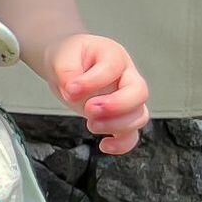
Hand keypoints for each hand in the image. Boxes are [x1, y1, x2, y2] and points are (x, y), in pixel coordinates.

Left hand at [46, 33, 148, 153]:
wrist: (66, 66)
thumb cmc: (68, 58)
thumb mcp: (61, 56)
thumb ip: (66, 70)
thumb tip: (72, 90)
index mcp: (113, 55)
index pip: (113, 67)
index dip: (92, 81)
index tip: (70, 89)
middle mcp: (127, 77)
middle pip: (139, 93)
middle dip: (116, 105)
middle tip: (89, 109)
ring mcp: (127, 99)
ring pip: (139, 116)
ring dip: (117, 125)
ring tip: (90, 124)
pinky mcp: (119, 117)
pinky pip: (132, 134)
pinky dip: (122, 144)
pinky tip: (104, 145)